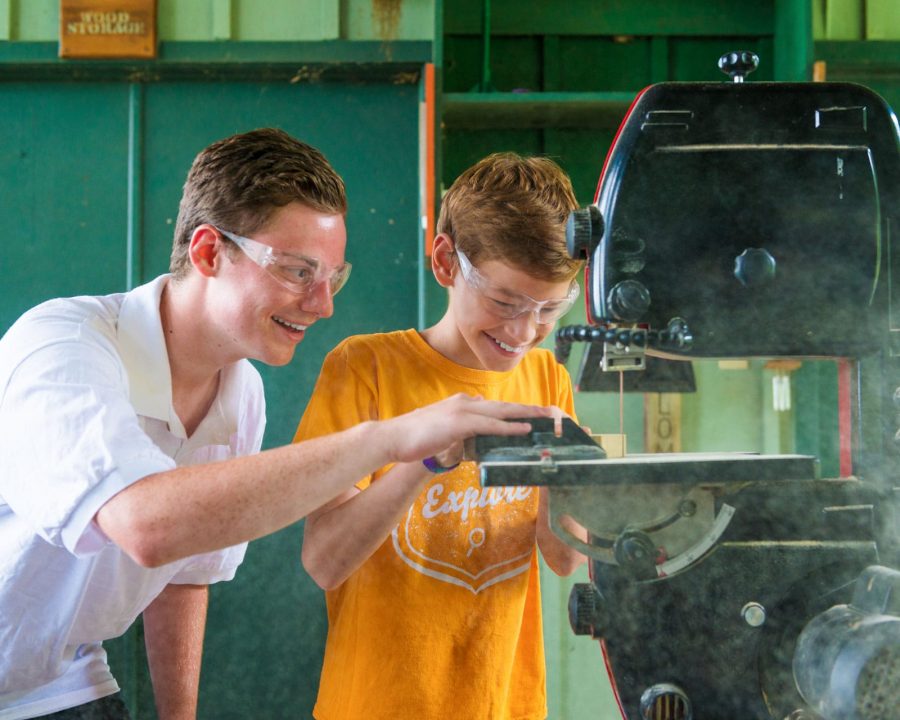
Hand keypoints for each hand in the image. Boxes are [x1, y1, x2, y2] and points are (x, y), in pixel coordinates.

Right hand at [382, 393, 552, 464]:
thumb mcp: (444, 429)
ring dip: (527, 415)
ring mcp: (462, 411)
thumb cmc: (415, 438)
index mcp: (462, 404)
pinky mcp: (458, 423)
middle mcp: (465, 403)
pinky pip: (491, 425)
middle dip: (530, 409)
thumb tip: (478, 426)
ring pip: (502, 412)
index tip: (535, 416)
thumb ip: (462, 426)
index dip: (516, 411)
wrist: (392, 438)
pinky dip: (510, 427)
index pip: (495, 407)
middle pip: (505, 406)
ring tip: (548, 418)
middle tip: (552, 413)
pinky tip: (525, 430)